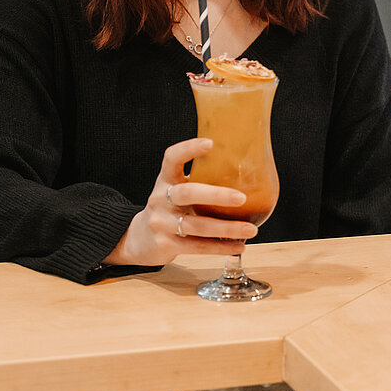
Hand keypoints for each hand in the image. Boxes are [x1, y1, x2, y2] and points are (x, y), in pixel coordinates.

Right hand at [104, 138, 259, 266]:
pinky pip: (197, 247)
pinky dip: (220, 247)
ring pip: (196, 226)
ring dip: (226, 228)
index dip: (188, 149)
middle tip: (242, 198)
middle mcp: (160, 199)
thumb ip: (200, 180)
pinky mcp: (165, 245)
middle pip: (187, 193)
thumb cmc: (169, 208)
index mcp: (166, 180)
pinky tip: (238, 246)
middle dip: (216, 195)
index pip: (171, 158)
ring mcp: (162, 223)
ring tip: (251, 229)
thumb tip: (244, 170)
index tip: (210, 143)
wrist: (139, 239)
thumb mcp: (176, 189)